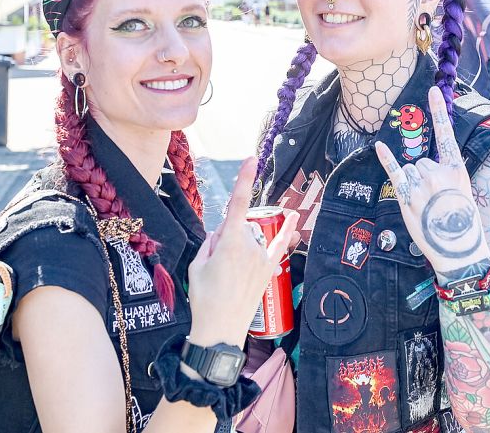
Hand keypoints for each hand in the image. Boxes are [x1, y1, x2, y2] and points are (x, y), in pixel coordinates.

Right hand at [186, 157, 298, 348]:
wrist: (220, 329)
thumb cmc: (204, 298)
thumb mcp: (196, 265)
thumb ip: (210, 241)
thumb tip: (221, 232)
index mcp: (229, 242)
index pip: (237, 204)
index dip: (244, 180)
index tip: (252, 159)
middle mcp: (250, 246)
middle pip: (238, 226)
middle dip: (227, 236)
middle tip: (216, 264)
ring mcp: (262, 258)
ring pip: (250, 238)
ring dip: (241, 245)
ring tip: (228, 274)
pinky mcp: (268, 269)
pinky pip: (279, 245)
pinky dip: (287, 231)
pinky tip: (293, 218)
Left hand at [375, 87, 489, 272]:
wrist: (458, 247)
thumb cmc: (462, 220)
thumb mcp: (463, 190)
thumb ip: (446, 174)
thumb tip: (426, 164)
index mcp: (455, 169)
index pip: (446, 134)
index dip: (439, 111)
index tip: (433, 90)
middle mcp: (437, 173)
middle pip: (420, 161)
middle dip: (423, 177)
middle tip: (435, 199)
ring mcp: (421, 185)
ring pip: (408, 171)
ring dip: (412, 185)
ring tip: (426, 205)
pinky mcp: (406, 197)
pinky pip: (394, 172)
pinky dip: (386, 158)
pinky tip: (379, 146)